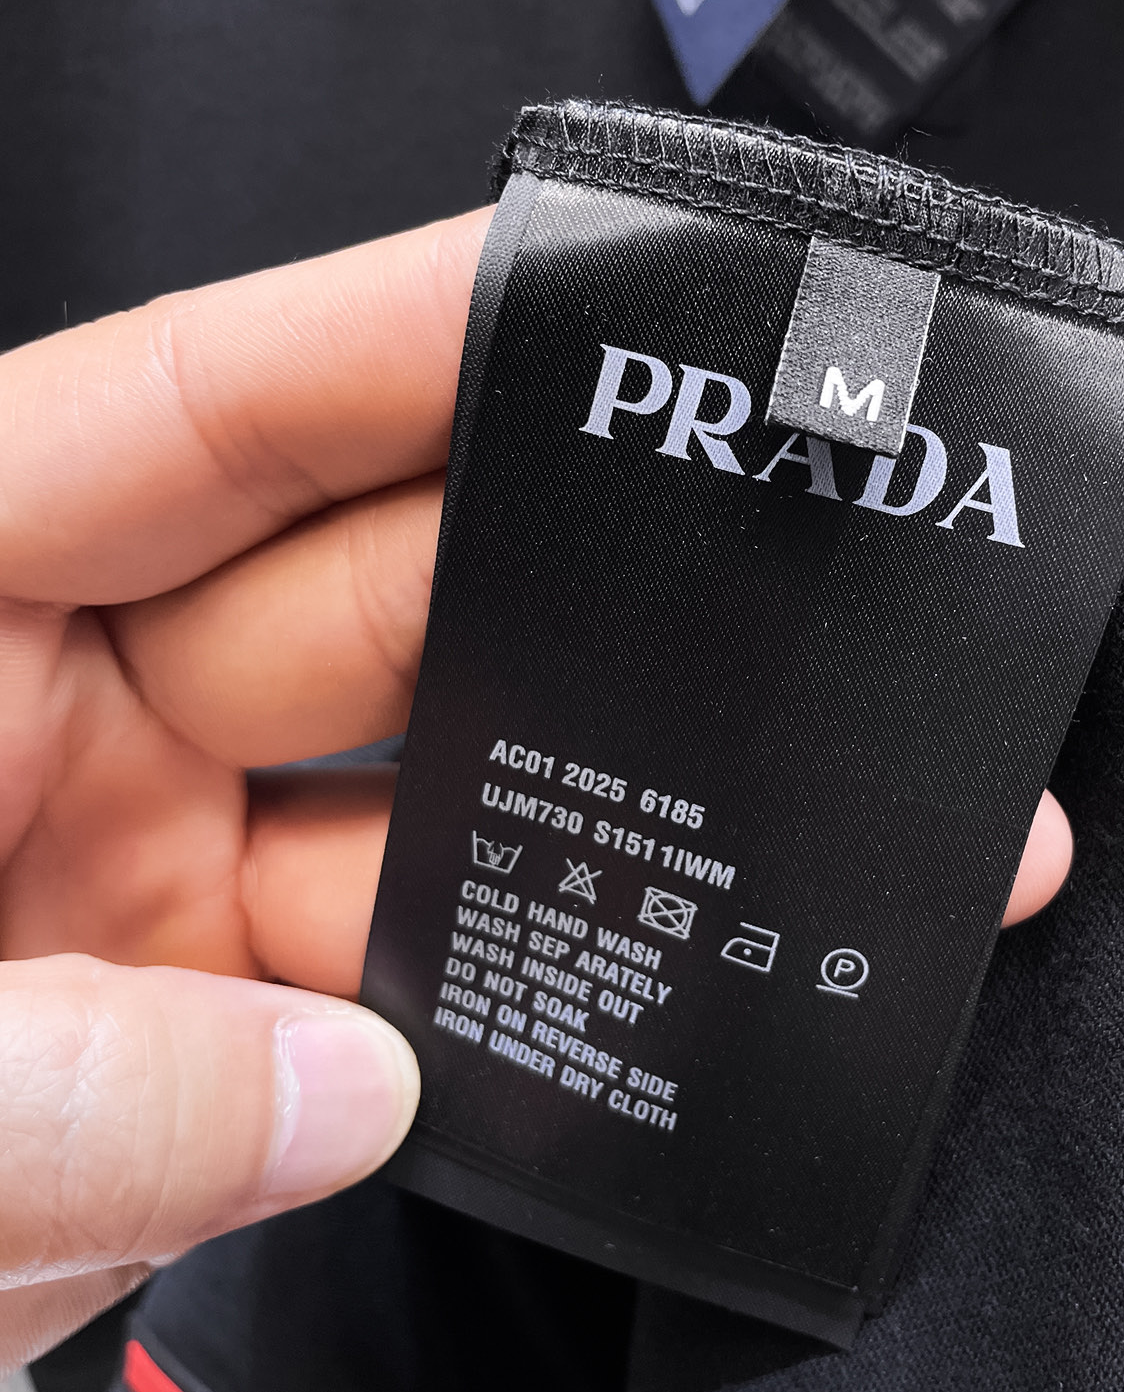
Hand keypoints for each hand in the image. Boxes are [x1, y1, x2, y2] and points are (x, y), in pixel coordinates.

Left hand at [0, 208, 1070, 1371]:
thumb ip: (46, 1099)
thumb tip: (341, 1087)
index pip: (189, 417)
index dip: (393, 341)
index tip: (594, 292)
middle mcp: (46, 716)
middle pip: (359, 597)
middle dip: (568, 576)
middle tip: (772, 550)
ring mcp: (133, 880)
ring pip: (410, 807)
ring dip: (583, 818)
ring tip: (783, 800)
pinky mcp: (190, 1035)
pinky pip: (386, 991)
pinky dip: (512, 1002)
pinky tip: (651, 987)